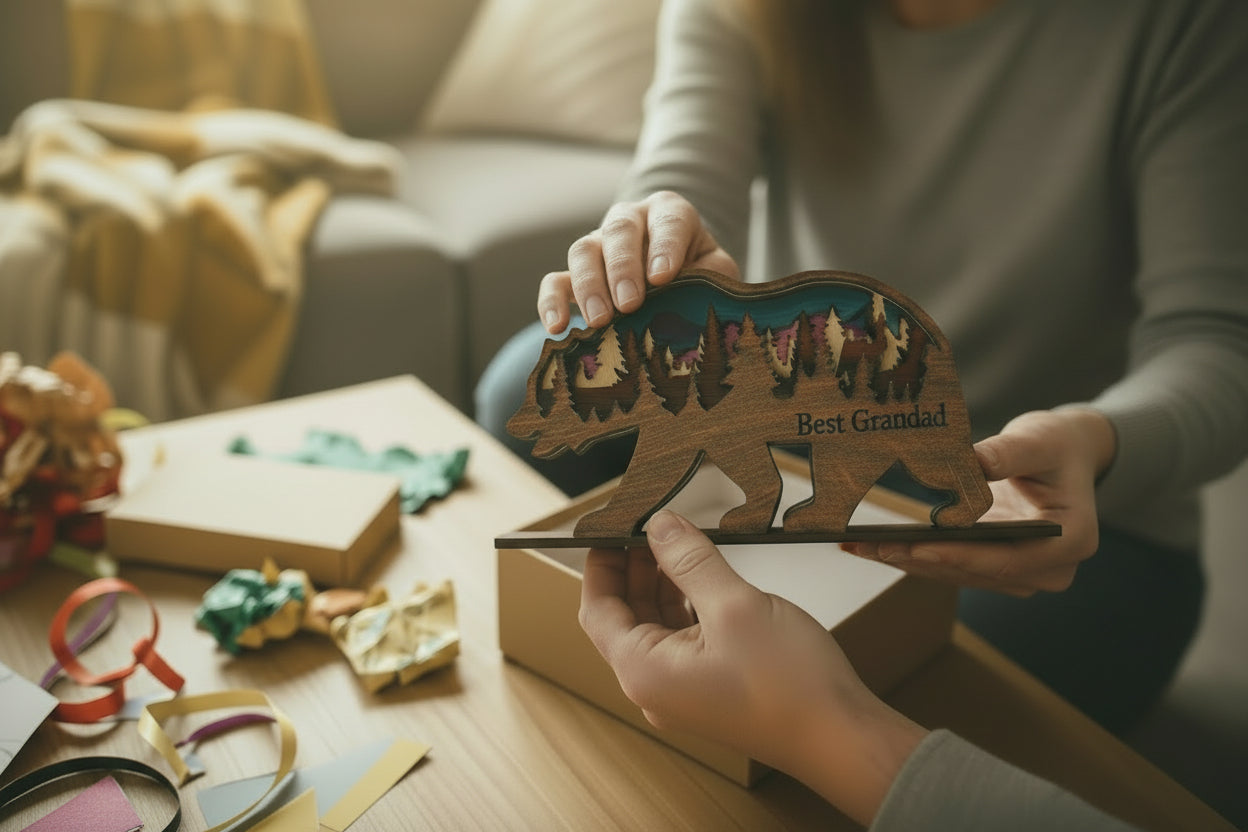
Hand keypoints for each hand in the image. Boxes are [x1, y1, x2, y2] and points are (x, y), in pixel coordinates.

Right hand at [538, 191, 739, 332]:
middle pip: (619, 231)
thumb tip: (699, 299)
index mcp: (668, 213)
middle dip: (622, 268)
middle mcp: (629, 221)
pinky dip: (551, 302)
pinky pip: (555, 281)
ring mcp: (598, 245)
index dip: (664, 247)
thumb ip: (713, 276)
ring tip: (599, 321)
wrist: (673, 276)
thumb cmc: (699, 271)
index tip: (663, 277)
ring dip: (588, 286)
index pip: (668, 221)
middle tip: (629, 303)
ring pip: (583, 251)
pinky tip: (557, 327)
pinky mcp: (574, 274)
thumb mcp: (716, 269)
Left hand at [579, 509, 926, 825]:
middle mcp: (655, 686)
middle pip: (625, 616)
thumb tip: (660, 525)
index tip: (611, 527)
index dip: (601, 564)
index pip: (597, 610)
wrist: (842, 737)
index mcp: (644, 672)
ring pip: (656, 625)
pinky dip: (687, 602)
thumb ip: (690, 560)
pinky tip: (706, 574)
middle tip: (651, 523)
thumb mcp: (734, 604)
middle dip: (635, 568)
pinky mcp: (710, 688)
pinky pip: (683, 638)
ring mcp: (682, 690)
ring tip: (680, 539)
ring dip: (663, 583)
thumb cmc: (791, 684)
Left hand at [844, 408, 1116, 595]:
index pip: (1007, 559)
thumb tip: (972, 461)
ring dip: (907, 559)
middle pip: (975, 570)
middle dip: (919, 558)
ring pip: (956, 572)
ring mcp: (1020, 574)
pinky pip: (950, 564)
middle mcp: (1048, 569)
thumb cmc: (1056, 445)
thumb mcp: (1039, 439)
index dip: (959, 555)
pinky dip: (912, 554)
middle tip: (868, 544)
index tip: (915, 546)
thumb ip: (1009, 452)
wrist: (1063, 455)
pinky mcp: (994, 568)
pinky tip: (872, 543)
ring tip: (859, 544)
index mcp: (1071, 541)